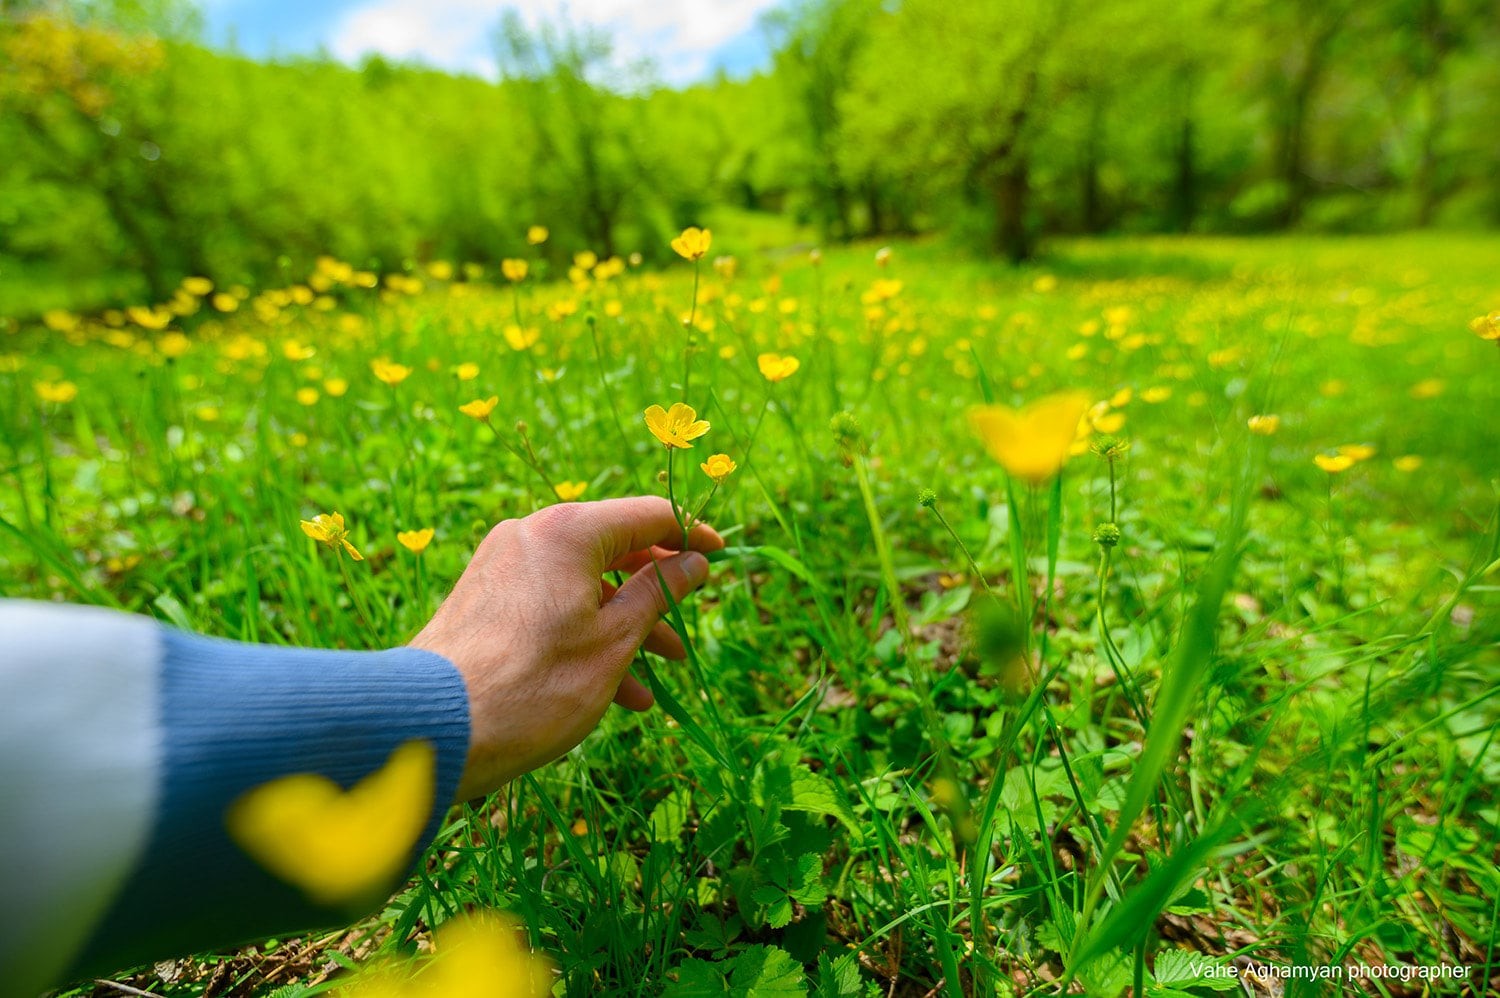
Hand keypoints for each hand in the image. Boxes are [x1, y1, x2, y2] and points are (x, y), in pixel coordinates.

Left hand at [409, 496, 723, 800]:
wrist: (433, 726)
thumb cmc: (536, 683)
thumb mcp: (614, 640)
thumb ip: (659, 592)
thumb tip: (693, 562)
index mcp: (569, 531)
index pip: (648, 515)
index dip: (691, 536)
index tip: (720, 559)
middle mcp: (532, 535)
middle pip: (614, 549)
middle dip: (657, 592)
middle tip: (688, 626)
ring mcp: (504, 567)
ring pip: (584, 585)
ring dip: (626, 625)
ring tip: (664, 672)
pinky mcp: (486, 601)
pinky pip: (552, 606)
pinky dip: (586, 636)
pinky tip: (618, 692)